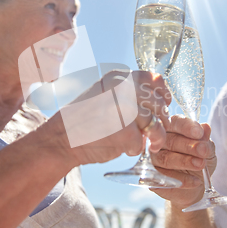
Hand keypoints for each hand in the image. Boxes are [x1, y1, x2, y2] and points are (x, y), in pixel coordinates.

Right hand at [37, 70, 171, 165]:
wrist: (61, 138)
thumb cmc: (83, 118)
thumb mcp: (104, 94)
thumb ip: (127, 93)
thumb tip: (157, 98)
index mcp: (118, 78)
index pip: (153, 79)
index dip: (163, 92)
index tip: (165, 102)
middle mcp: (124, 90)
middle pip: (158, 104)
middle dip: (162, 118)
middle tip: (157, 128)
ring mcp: (125, 111)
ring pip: (155, 125)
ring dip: (155, 137)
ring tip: (151, 144)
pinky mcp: (126, 133)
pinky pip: (142, 143)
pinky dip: (135, 149)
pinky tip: (125, 148)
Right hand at [150, 115, 215, 209]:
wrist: (198, 183)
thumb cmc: (200, 160)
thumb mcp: (207, 150)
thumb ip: (205, 140)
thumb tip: (206, 127)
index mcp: (172, 129)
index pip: (175, 122)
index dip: (187, 127)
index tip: (199, 133)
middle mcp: (159, 141)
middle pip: (170, 141)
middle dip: (189, 146)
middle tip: (203, 151)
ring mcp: (153, 159)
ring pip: (165, 158)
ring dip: (185, 162)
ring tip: (200, 165)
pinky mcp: (151, 177)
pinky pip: (165, 177)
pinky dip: (182, 180)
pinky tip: (196, 181)